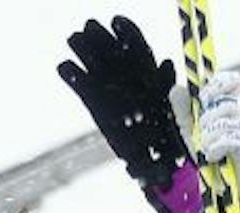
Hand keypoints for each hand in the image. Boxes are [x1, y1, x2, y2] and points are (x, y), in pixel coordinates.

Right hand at [58, 15, 185, 191]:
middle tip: (88, 26)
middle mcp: (129, 80)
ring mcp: (112, 93)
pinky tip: (64, 67)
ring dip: (84, 51)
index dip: (127, 33)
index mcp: (149, 75)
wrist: (162, 164)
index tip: (116, 21)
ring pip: (96, 67)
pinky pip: (84, 90)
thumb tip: (166, 64)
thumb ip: (168, 86)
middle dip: (100, 38)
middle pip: (113, 53)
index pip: (137, 48)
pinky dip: (73, 78)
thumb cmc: (172, 136)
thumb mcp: (175, 108)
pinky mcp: (99, 109)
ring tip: (73, 38)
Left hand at [195, 70, 239, 203]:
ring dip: (208, 139)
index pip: (233, 81)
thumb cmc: (208, 152)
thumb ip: (183, 109)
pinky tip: (212, 156)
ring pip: (223, 123)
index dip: (219, 84)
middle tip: (202, 133)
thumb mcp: (190, 129)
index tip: (204, 97)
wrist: (221, 182)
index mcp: (227, 105)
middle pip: (224, 103)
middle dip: (206, 120)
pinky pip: (228, 139)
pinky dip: (215, 149)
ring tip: (206, 149)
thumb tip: (177, 88)